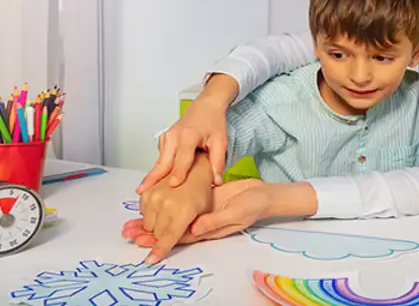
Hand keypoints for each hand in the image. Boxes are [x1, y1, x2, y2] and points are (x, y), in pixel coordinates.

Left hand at [123, 179, 265, 259]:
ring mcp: (198, 210)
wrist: (262, 194)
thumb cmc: (253, 205)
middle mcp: (199, 222)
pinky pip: (179, 203)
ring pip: (170, 218)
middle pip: (169, 230)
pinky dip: (162, 204)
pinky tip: (149, 201)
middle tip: (127, 234)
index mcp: (207, 229)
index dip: (162, 245)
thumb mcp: (235, 213)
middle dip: (147, 233)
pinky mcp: (200, 199)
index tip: (146, 253)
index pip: (179, 238)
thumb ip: (214, 221)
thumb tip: (194, 228)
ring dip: (150, 221)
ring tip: (129, 224)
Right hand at [132, 156, 213, 263]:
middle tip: (172, 225)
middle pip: (156, 234)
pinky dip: (150, 214)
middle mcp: (166, 204)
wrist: (194, 167)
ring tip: (169, 214)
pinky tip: (162, 206)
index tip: (150, 260)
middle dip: (162, 236)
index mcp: (183, 212)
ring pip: (148, 225)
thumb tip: (180, 239)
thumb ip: (191, 229)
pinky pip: (143, 213)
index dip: (158, 251)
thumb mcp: (202, 212)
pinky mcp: (147, 192)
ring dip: (155, 225)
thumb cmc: (201, 189)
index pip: (167, 238)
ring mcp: (154, 197)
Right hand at [136, 74, 238, 192]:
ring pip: (160, 161)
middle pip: (163, 161)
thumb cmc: (213, 122)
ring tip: (144, 192)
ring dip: (153, 176)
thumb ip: (218, 162)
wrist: (206, 107)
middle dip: (152, 177)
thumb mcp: (221, 141)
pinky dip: (159, 169)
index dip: (179, 173)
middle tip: (141, 191)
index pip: (182, 158)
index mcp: (188, 136)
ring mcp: (166, 138)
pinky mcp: (164, 140)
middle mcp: (174, 136)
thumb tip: (216, 181)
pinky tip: (158, 182)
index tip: (173, 185)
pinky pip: (161, 158)